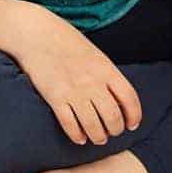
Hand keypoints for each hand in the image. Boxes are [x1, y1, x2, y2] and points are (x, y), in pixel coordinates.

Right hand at [14, 13, 142, 145]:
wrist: (37, 34)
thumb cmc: (66, 43)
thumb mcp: (95, 55)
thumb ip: (106, 75)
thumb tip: (117, 97)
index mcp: (106, 69)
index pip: (129, 98)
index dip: (134, 116)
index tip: (132, 125)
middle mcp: (93, 82)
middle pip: (113, 117)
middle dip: (115, 130)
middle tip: (112, 133)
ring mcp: (74, 91)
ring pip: (93, 125)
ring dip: (98, 136)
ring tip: (97, 138)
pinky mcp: (55, 98)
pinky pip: (70, 124)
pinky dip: (76, 135)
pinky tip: (79, 138)